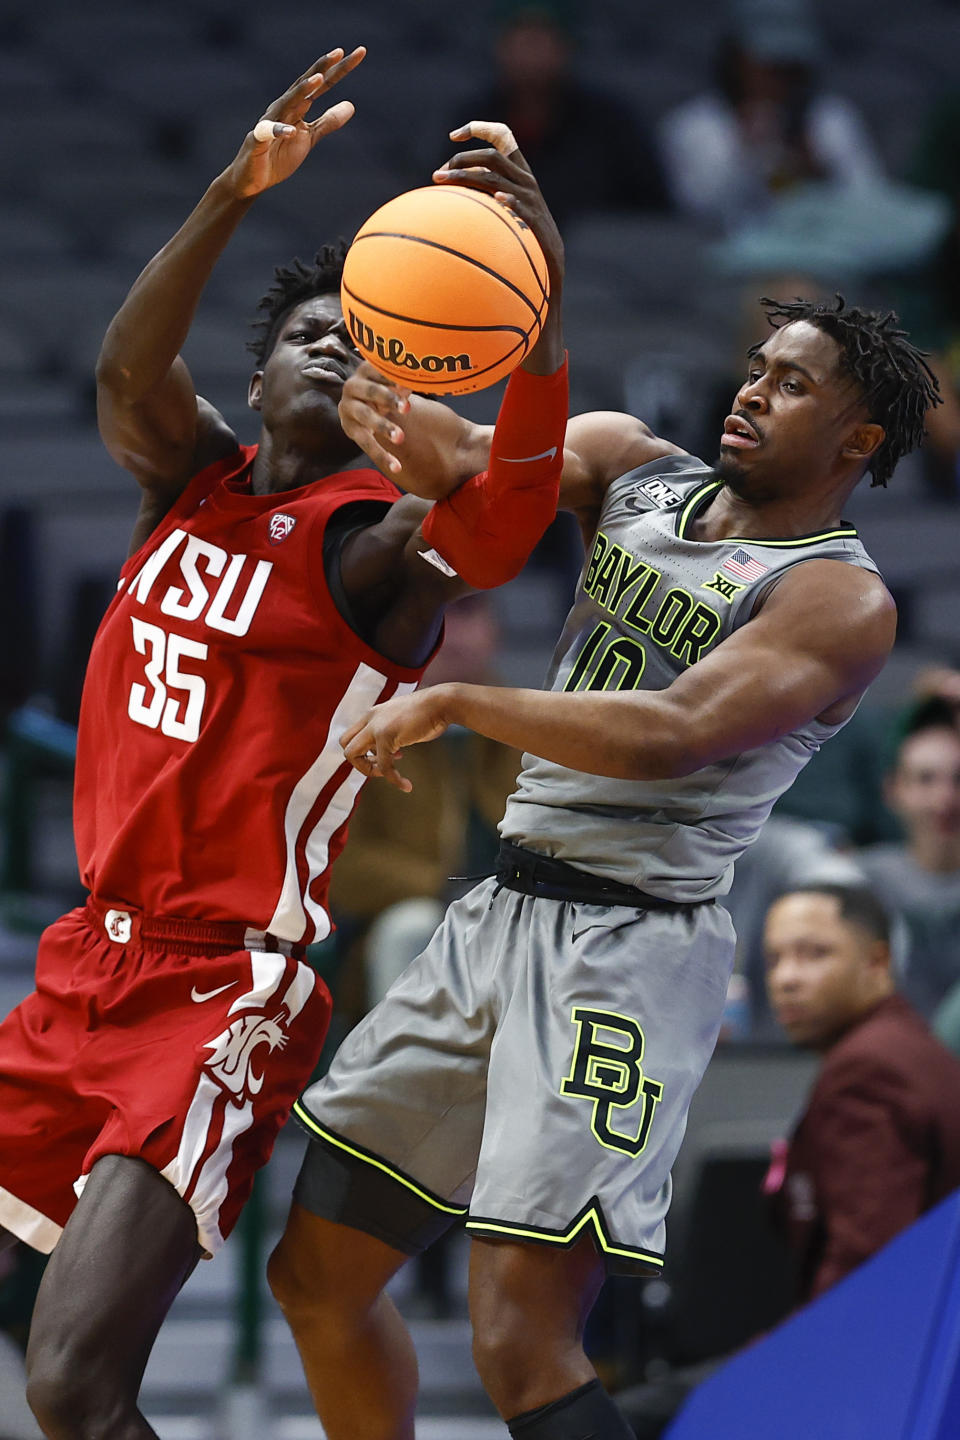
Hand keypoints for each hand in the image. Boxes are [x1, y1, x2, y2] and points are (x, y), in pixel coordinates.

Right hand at [224, 47, 364, 198]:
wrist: (252, 179)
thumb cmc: (279, 156)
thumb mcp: (309, 137)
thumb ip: (328, 121)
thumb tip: (352, 105)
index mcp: (297, 106)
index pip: (320, 85)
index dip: (338, 70)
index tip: (358, 54)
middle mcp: (283, 108)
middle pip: (304, 85)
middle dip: (321, 68)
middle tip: (339, 52)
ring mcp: (270, 123)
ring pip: (287, 103)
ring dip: (302, 90)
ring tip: (318, 79)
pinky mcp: (257, 141)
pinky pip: (268, 134)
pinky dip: (278, 131)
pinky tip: (290, 131)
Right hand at [339, 360, 410, 476]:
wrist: (362, 404)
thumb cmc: (385, 389)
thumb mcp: (394, 384)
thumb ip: (405, 383)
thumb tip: (420, 381)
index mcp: (366, 370)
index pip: (378, 369)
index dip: (392, 376)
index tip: (408, 383)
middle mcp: (352, 386)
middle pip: (370, 391)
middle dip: (388, 399)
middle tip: (407, 408)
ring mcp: (348, 408)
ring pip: (365, 416)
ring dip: (383, 426)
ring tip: (400, 438)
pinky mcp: (350, 429)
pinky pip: (366, 443)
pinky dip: (381, 455)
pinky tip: (396, 467)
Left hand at [340, 687, 453, 790]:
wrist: (442, 703)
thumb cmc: (430, 713)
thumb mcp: (402, 720)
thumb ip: (391, 731)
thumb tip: (392, 750)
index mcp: (373, 714)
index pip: (352, 735)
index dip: (364, 752)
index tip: (385, 756)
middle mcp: (371, 719)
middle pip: (345, 744)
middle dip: (360, 762)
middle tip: (381, 767)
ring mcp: (376, 727)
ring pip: (352, 755)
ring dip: (368, 770)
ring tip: (390, 775)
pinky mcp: (387, 736)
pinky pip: (384, 765)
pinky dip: (394, 779)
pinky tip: (406, 785)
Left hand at [433, 120, 563, 299]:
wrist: (550, 257)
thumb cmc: (523, 229)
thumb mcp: (505, 202)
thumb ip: (484, 187)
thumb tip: (453, 179)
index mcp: (519, 170)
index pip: (502, 135)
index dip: (479, 128)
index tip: (454, 136)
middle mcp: (525, 179)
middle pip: (491, 156)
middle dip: (462, 160)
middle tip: (438, 175)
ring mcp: (528, 198)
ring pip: (493, 178)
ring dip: (464, 178)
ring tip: (441, 182)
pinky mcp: (532, 218)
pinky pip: (517, 204)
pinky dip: (506, 199)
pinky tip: (494, 199)